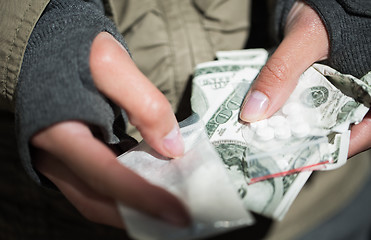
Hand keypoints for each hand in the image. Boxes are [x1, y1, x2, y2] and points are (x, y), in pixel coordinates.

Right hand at [31, 32, 188, 227]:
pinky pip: (97, 181)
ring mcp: (58, 158)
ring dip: (133, 204)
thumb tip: (172, 148)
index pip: (106, 176)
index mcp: (60, 132)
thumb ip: (146, 105)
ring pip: (97, 195)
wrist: (46, 47)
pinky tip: (150, 179)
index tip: (179, 213)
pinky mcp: (68, 156)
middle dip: (139, 214)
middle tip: (178, 217)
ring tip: (169, 201)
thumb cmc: (75, 51)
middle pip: (99, 199)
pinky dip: (125, 187)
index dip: (143, 198)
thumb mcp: (113, 65)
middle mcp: (54, 154)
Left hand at [240, 1, 369, 156]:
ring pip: (319, 121)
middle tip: (270, 152)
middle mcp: (361, 96)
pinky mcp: (321, 88)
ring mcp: (340, 94)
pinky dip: (288, 113)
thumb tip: (253, 114)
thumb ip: (282, 72)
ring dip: (292, 129)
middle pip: (335, 131)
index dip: (330, 151)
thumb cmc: (328, 11)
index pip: (361, 134)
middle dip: (303, 142)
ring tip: (265, 138)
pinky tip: (268, 118)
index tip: (296, 161)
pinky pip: (306, 107)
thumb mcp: (306, 38)